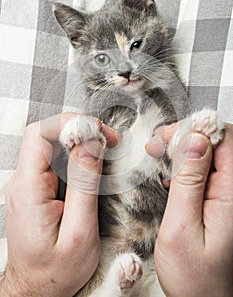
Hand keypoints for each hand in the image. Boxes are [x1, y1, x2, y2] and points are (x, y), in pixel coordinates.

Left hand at [0, 113, 117, 296]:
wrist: (36, 289)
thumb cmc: (56, 270)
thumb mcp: (80, 232)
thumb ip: (84, 185)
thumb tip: (91, 145)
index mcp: (28, 190)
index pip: (39, 135)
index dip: (69, 124)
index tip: (97, 131)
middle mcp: (23, 183)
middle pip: (46, 136)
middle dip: (79, 129)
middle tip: (109, 139)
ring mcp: (29, 185)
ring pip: (52, 146)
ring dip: (79, 142)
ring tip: (105, 149)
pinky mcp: (37, 189)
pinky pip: (55, 161)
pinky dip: (76, 155)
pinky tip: (92, 163)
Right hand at [147, 123, 232, 296]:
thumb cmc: (194, 277)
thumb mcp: (181, 227)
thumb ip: (188, 182)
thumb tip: (193, 141)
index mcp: (232, 195)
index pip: (226, 140)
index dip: (197, 130)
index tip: (169, 137)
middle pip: (218, 143)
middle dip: (187, 136)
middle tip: (159, 143)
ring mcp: (229, 196)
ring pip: (211, 154)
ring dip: (185, 149)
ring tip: (159, 153)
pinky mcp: (220, 201)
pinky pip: (206, 170)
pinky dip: (186, 164)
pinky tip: (171, 173)